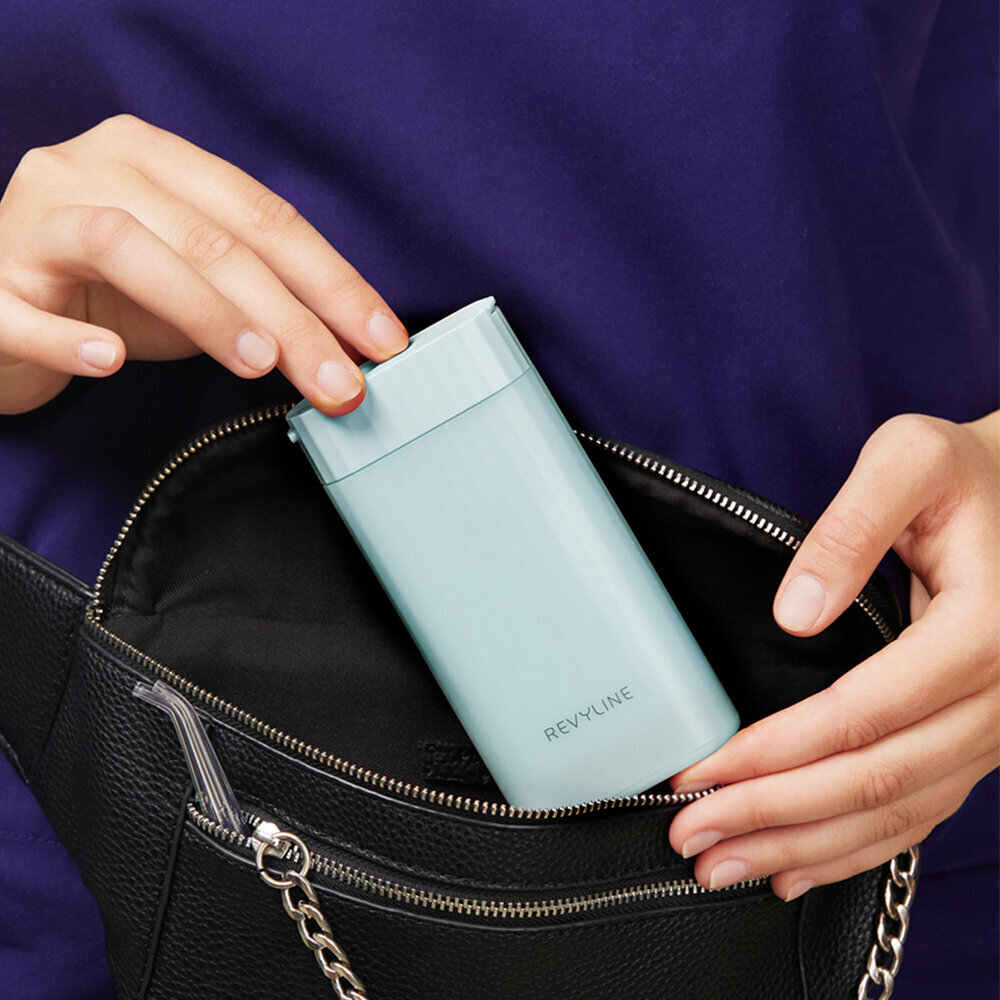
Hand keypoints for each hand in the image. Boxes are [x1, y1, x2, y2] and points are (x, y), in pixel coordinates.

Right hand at [0, 115, 407, 413]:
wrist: (2, 304)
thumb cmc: (107, 294)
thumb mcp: (193, 286)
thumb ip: (256, 300)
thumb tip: (345, 349)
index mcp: (157, 160)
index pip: (265, 216)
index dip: (333, 280)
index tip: (382, 338)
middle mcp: (95, 168)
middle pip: (214, 238)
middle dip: (293, 317)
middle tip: (340, 380)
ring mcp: (34, 217)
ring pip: (129, 245)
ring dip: (204, 310)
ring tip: (259, 363)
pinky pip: (24, 307)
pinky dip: (69, 336)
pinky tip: (110, 361)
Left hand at [669, 411, 998, 900]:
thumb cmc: (968, 475)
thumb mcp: (910, 462)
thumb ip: (852, 527)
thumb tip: (796, 612)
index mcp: (983, 634)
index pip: (861, 716)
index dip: (774, 752)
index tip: (701, 771)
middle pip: (875, 780)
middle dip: (773, 815)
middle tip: (691, 836)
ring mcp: (994, 729)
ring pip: (896, 811)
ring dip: (805, 847)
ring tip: (725, 867)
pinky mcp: (978, 738)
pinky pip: (920, 810)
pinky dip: (856, 848)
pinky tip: (797, 868)